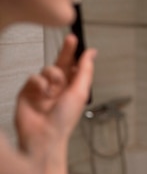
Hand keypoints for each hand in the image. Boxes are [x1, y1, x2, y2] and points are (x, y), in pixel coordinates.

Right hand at [15, 34, 95, 154]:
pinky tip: (42, 93)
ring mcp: (42, 90)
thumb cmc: (64, 119)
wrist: (43, 135)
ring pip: (47, 69)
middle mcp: (58, 88)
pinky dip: (39, 83)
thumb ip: (85, 70)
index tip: (79, 41)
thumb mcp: (80, 91)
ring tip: (53, 88)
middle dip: (66, 51)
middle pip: (61, 63)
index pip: (75, 68)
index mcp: (73, 89)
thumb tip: (92, 53)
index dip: (77, 55)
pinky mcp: (28, 92)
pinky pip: (33, 77)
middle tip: (71, 38)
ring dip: (53, 75)